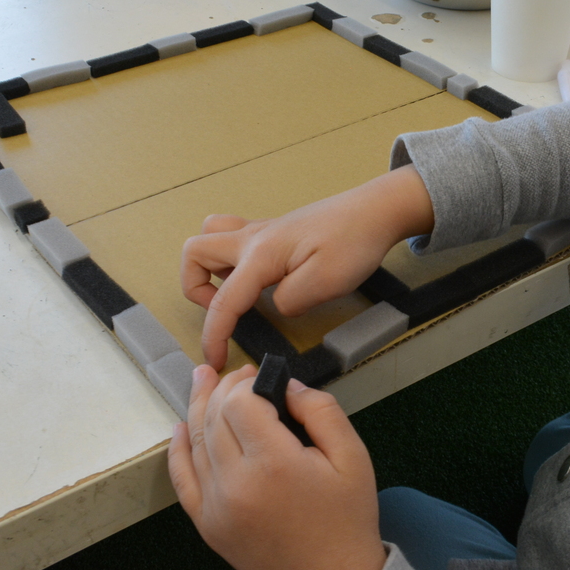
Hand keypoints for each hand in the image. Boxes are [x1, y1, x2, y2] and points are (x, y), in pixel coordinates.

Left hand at [169, 364, 386, 569]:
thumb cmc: (346, 520)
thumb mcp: (353, 457)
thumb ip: (321, 411)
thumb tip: (288, 385)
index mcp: (274, 465)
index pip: (240, 403)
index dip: (247, 382)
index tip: (260, 375)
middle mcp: (236, 485)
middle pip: (214, 417)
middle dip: (223, 388)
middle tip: (238, 374)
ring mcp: (216, 507)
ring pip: (195, 442)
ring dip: (198, 407)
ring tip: (203, 380)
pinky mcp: (207, 524)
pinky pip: (182, 479)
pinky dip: (178, 449)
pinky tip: (180, 427)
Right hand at [182, 166, 433, 369]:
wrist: (375, 210)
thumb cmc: (354, 242)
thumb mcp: (327, 281)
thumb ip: (290, 300)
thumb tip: (274, 305)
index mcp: (262, 254)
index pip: (224, 300)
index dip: (213, 334)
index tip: (214, 359)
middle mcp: (253, 237)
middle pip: (194, 252)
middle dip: (194, 288)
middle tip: (224, 311)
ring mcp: (261, 230)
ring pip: (208, 236)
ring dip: (207, 266)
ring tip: (234, 291)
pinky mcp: (273, 231)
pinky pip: (231, 236)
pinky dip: (229, 258)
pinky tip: (257, 277)